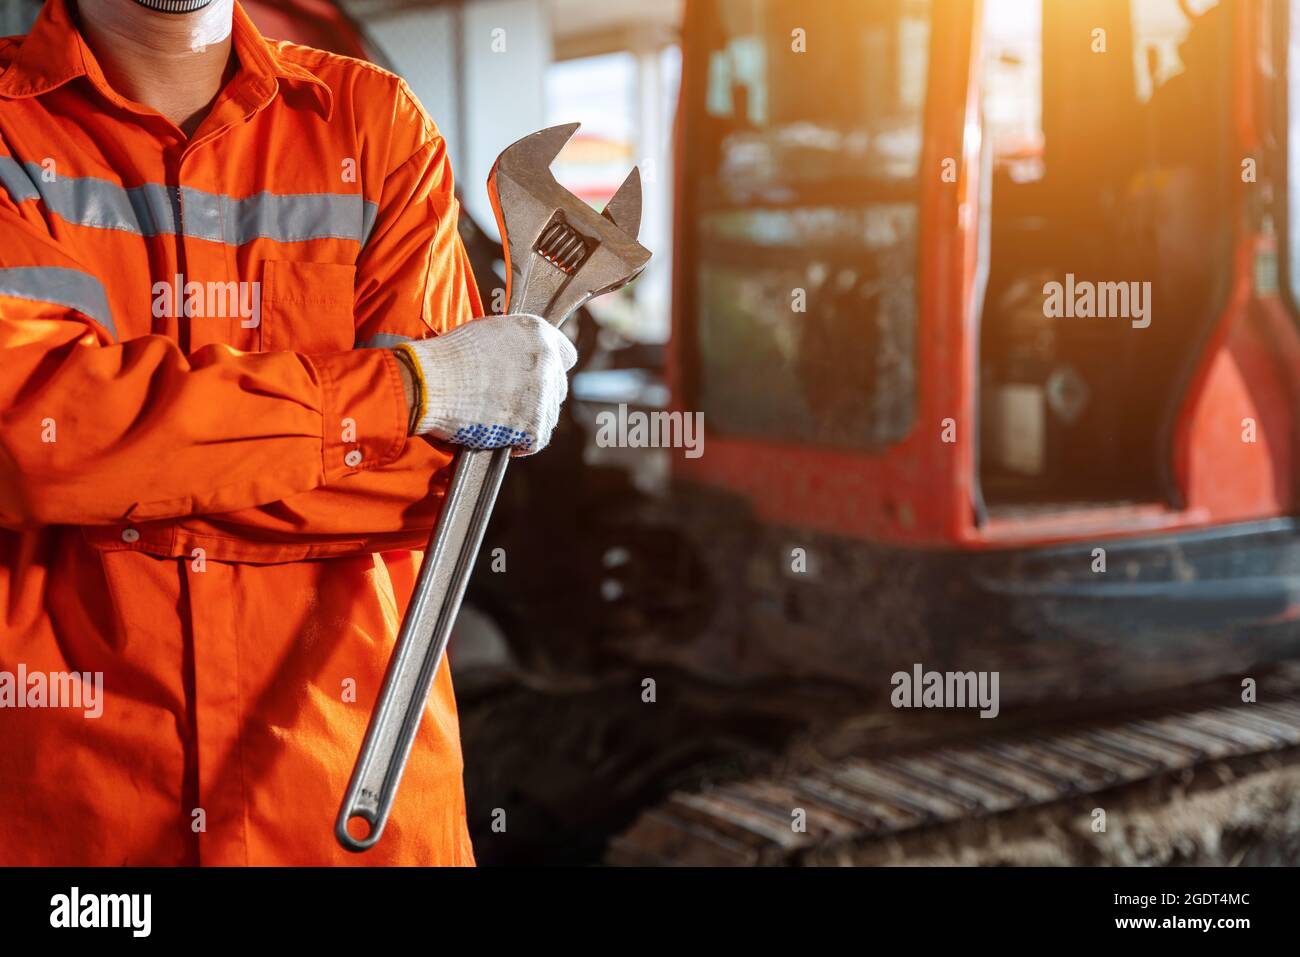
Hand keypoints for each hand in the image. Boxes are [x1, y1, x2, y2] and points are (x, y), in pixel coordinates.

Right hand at [396, 314, 576, 454]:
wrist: (431, 382)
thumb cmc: (449, 356)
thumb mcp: (490, 332)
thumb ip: (517, 344)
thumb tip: (521, 359)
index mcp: (538, 332)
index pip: (567, 356)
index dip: (552, 369)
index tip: (540, 379)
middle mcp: (547, 360)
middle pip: (558, 388)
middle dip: (539, 397)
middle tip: (512, 403)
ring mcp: (543, 394)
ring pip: (549, 416)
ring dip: (529, 421)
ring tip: (500, 420)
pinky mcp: (534, 424)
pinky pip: (536, 440)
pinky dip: (521, 444)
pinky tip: (504, 438)